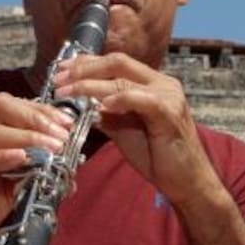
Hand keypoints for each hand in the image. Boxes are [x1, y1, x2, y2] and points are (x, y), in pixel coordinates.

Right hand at [0, 92, 73, 244]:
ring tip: (51, 147)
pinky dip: (2, 157)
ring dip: (26, 137)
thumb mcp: (8, 183)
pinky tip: (23, 157)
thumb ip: (28, 166)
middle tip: (61, 134)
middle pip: (0, 107)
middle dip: (35, 117)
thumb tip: (62, 161)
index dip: (39, 109)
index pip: (8, 105)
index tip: (66, 122)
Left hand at [52, 53, 219, 208]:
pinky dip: (119, 99)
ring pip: (123, 79)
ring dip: (90, 84)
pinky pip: (141, 99)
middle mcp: (162, 83)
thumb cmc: (158, 157)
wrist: (186, 182)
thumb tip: (82, 104)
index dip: (86, 63)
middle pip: (118, 62)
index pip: (115, 63)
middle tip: (59, 79)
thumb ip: (107, 114)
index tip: (62, 70)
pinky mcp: (170, 113)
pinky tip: (100, 105)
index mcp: (152, 84)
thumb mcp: (124, 131)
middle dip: (84, 69)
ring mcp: (168, 96)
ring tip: (67, 92)